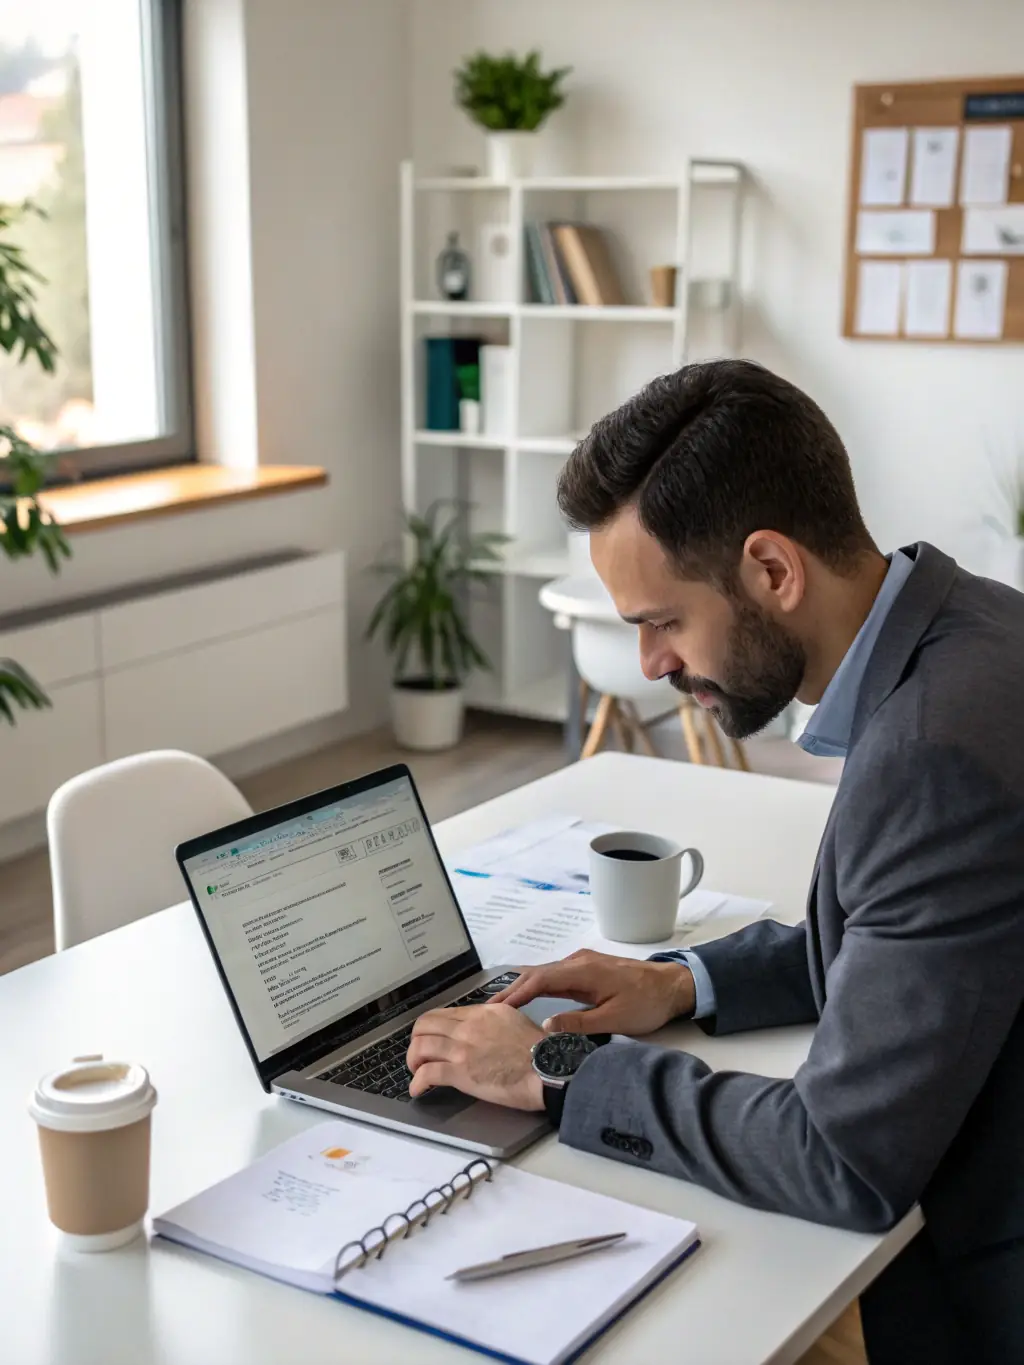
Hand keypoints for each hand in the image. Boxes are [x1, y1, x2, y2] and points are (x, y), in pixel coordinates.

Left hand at [407, 1004, 544, 1110]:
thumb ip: (493, 1022)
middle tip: (419, 1055)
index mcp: (483, 1012)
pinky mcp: (461, 1072)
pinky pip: (427, 1073)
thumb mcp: (514, 1021)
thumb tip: (482, 1031)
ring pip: (420, 1046)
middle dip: (416, 1040)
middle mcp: (468, 1026)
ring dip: (413, 1061)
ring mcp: (463, 1048)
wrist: (547, 1068)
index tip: (432, 1039)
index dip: (431, 1027)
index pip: (444, 1013)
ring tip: (416, 1072)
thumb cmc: (539, 1050)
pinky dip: (417, 1082)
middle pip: (425, 1025)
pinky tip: (418, 1090)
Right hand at [492, 950, 694, 1035]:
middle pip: (537, 974)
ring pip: (545, 974)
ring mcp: (583, 963)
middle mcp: (579, 962)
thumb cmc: (647, 1002)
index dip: (515, 994)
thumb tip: (546, 1026)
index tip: (496, 1009)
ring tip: (503, 1008)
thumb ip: (579, 1023)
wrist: (674, 986)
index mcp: (583, 971)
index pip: (539, 980)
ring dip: (523, 989)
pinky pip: (555, 976)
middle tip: (489, 1010)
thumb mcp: (614, 1019)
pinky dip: (537, 987)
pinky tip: (529, 999)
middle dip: (512, 991)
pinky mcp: (588, 970)